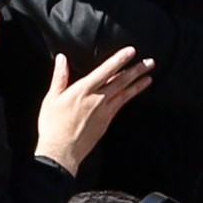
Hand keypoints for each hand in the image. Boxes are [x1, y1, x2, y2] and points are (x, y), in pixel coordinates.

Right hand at [37, 48, 159, 171]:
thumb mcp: (52, 98)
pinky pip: (121, 105)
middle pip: (121, 81)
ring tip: (149, 76)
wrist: (61, 151)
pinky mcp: (107, 121)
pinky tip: (134, 92)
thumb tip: (61, 58)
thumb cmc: (53, 125)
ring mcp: (104, 111)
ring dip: (138, 83)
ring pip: (125, 93)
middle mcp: (97, 99)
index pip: (105, 70)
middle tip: (150, 62)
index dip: (119, 59)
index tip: (131, 51)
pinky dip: (130, 97)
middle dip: (136, 70)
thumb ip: (59, 77)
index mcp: (83, 90)